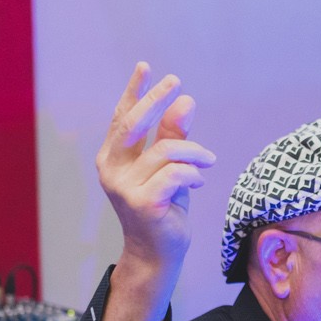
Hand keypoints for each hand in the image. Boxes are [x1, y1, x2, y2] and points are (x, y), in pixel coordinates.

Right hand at [95, 63, 216, 275]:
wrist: (158, 253)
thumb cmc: (163, 206)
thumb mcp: (168, 166)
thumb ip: (173, 135)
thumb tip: (185, 99)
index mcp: (112, 157)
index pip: (122, 117)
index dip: (134, 92)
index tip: (146, 66)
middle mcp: (111, 169)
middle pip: (135, 123)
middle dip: (158, 100)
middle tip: (178, 83)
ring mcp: (123, 187)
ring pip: (167, 150)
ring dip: (195, 153)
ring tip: (208, 162)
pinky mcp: (142, 202)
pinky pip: (176, 173)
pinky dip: (193, 174)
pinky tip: (198, 183)